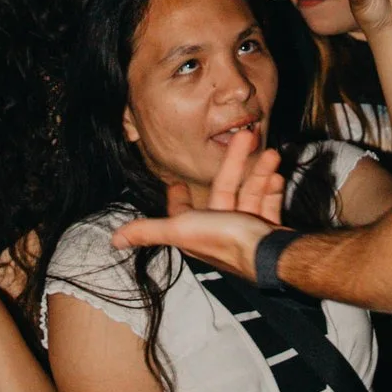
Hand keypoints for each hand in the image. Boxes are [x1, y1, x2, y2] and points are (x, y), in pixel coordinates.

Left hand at [111, 126, 286, 278]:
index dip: (178, 198)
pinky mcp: (267, 230)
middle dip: (235, 163)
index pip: (183, 212)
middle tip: (247, 137)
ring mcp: (246, 231)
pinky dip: (272, 189)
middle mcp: (220, 231)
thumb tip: (115, 240)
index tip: (177, 184)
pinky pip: (268, 204)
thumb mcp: (179, 230)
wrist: (269, 254)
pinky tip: (276, 175)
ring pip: (250, 194)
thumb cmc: (224, 240)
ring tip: (271, 152)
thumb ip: (148, 231)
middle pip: (225, 190)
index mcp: (196, 232)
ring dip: (259, 172)